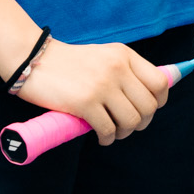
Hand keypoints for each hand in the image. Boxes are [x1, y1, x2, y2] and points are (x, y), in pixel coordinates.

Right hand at [14, 40, 170, 145]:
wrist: (34, 59)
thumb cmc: (69, 63)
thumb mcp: (104, 56)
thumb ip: (125, 71)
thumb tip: (149, 97)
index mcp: (124, 55)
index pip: (160, 82)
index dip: (158, 101)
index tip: (147, 109)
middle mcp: (118, 68)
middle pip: (149, 106)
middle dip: (141, 122)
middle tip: (127, 125)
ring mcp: (102, 85)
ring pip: (131, 121)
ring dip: (124, 133)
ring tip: (112, 132)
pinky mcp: (86, 102)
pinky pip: (108, 130)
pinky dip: (107, 138)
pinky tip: (100, 136)